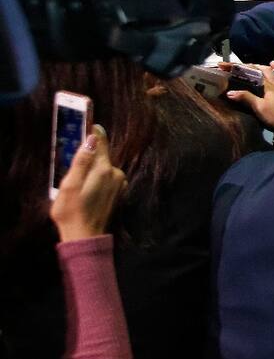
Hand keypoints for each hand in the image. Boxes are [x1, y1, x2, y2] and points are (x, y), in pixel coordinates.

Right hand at [50, 125, 126, 241]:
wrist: (85, 236)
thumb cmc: (72, 212)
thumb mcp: (69, 185)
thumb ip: (81, 161)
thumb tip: (91, 138)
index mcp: (103, 169)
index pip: (99, 141)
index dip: (91, 132)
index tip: (83, 122)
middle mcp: (115, 173)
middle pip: (101, 154)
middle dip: (87, 152)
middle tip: (71, 157)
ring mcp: (119, 182)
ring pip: (103, 165)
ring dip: (91, 167)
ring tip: (76, 178)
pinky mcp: (117, 191)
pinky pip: (106, 176)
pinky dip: (96, 176)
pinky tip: (85, 187)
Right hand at [224, 62, 273, 127]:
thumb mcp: (259, 107)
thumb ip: (246, 98)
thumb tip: (230, 92)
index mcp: (267, 85)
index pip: (252, 72)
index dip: (239, 68)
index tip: (225, 65)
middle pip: (263, 70)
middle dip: (251, 66)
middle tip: (242, 66)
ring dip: (272, 67)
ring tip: (270, 63)